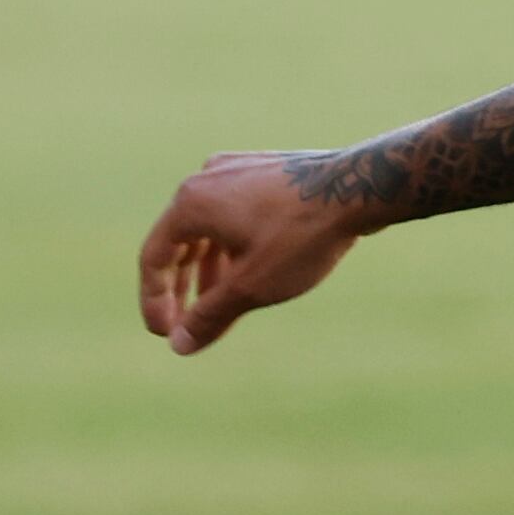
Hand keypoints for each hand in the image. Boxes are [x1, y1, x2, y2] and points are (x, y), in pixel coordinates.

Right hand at [134, 151, 362, 356]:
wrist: (360, 187)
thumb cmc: (302, 236)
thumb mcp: (251, 286)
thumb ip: (209, 316)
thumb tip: (179, 344)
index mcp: (190, 202)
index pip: (153, 258)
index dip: (154, 302)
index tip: (166, 334)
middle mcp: (206, 178)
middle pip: (177, 242)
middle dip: (181, 289)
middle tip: (186, 325)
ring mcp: (236, 170)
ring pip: (208, 229)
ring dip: (207, 271)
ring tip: (217, 305)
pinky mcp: (263, 171)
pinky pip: (233, 215)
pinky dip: (231, 248)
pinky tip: (246, 273)